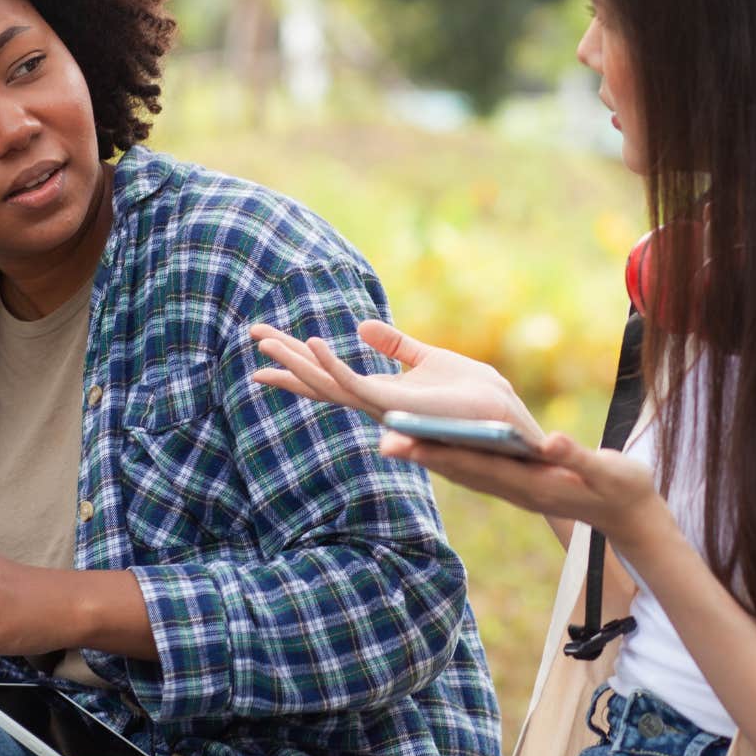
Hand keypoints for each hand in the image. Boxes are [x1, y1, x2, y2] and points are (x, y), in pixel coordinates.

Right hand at [249, 319, 544, 442]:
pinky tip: (312, 343)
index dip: (297, 359)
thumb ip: (396, 346)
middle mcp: (375, 405)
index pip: (330, 375)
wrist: (506, 428)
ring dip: (297, 360)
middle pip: (318, 380)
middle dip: (284, 359)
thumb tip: (361, 327)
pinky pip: (354, 385)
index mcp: (381, 393)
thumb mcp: (431, 360)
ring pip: (327, 383)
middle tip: (250, 333)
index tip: (265, 341)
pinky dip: (331, 365)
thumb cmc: (477, 399)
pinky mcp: (396, 407)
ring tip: (266, 338)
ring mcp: (382, 409)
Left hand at [382, 429, 670, 550]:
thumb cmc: (622, 490)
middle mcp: (515, 488)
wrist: (630, 516)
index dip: (439, 453)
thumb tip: (551, 442)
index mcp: (531, 484)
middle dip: (421, 453)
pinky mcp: (519, 483)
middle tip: (382, 439)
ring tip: (395, 437)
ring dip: (430, 454)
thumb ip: (579, 458)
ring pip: (463, 469)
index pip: (476, 466)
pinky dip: (452, 454)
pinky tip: (435, 440)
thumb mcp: (607, 472)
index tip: (407, 443)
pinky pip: (477, 468)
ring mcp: (515, 488)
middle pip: (459, 468)